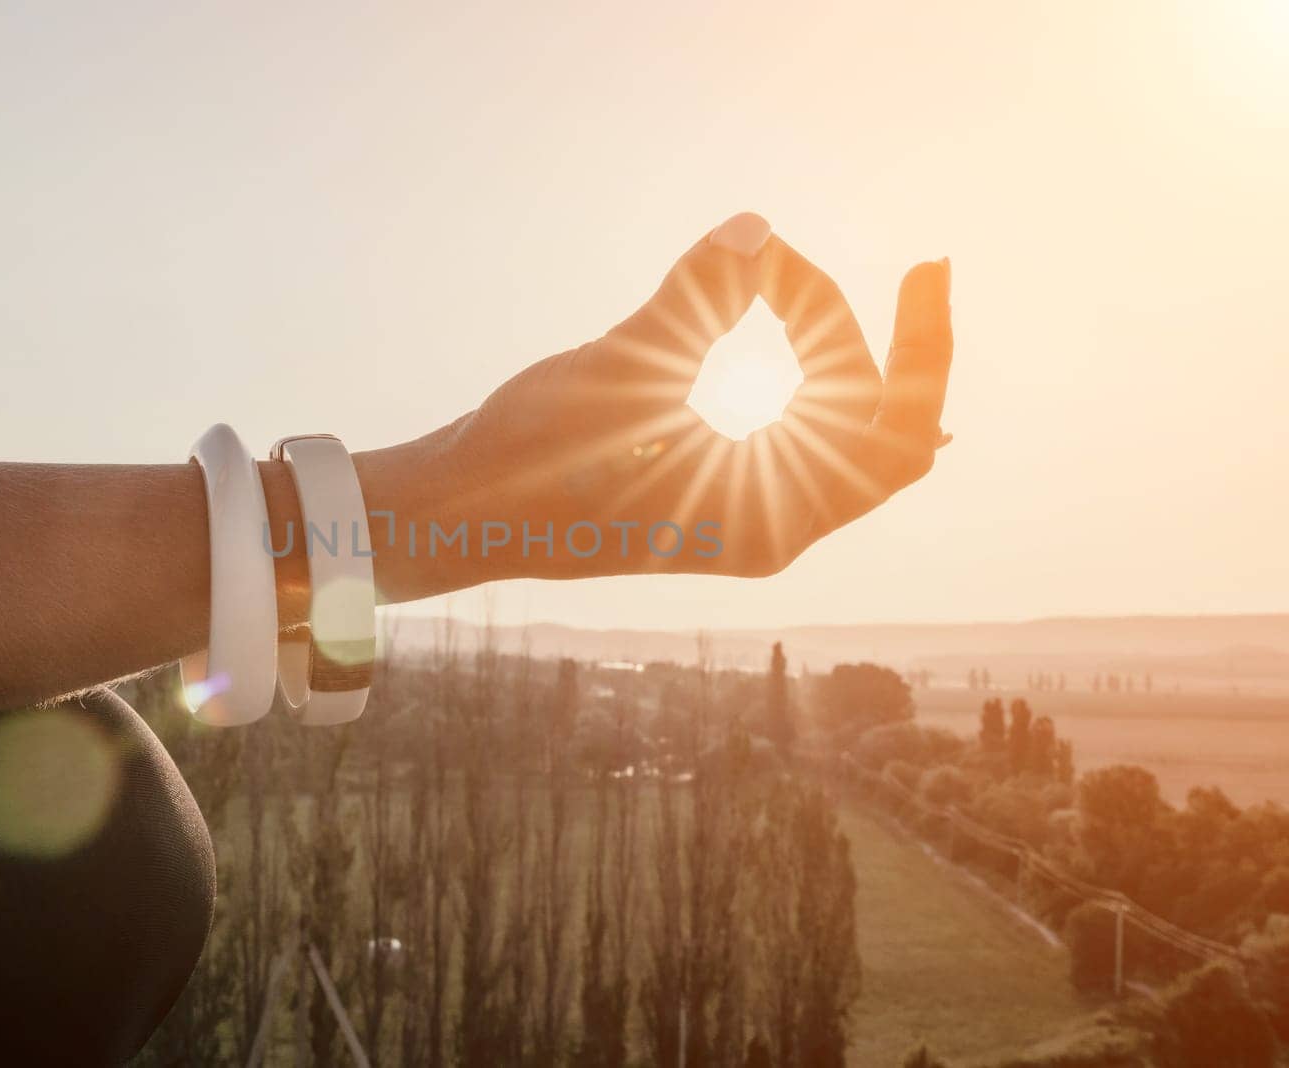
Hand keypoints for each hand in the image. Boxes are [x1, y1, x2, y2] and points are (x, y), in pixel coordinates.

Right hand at [354, 212, 952, 600]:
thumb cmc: (525, 461)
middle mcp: (767, 533)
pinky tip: (821, 348)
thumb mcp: (614, 373)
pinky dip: (819, 389)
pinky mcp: (709, 499)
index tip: (925, 270)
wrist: (455, 517)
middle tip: (832, 263)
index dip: (925, 352)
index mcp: (766, 524)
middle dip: (879, 342)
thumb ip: (691, 301)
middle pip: (878, 435)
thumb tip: (754, 227)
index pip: (894, 438)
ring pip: (841, 441)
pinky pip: (802, 447)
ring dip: (841, 357)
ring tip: (841, 287)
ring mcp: (740, 520)